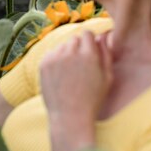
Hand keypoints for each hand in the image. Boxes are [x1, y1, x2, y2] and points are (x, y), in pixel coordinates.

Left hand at [40, 31, 113, 150]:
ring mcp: (55, 58)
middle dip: (78, 48)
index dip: (89, 42)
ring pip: (62, 46)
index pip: (87, 33)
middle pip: (74, 39)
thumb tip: (101, 36)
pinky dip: (55, 60)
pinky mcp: (43, 64)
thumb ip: (106, 53)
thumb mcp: (107, 77)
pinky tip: (60, 76)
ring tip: (70, 74)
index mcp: (89, 55)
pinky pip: (51, 53)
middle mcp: (71, 53)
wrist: (69, 117)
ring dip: (66, 54)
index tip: (89, 52)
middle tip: (80, 66)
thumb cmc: (92, 99)